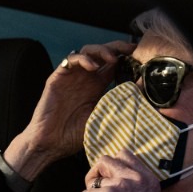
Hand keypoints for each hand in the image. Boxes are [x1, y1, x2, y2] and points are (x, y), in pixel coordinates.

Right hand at [4, 41, 135, 179]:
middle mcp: (84, 79)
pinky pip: (71, 60)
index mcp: (97, 87)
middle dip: (117, 47)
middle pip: (102, 53)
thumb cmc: (73, 136)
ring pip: (87, 51)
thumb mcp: (103, 118)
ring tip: (113, 58)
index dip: (126, 58)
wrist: (50, 144)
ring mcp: (71, 77)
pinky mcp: (57, 78)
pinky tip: (94, 66)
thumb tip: (141, 95)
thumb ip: (116, 104)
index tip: (142, 56)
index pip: (113, 65)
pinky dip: (84, 59)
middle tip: (131, 49)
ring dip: (102, 50)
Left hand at [81, 150, 159, 191]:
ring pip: (93, 176)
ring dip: (90, 191)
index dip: (110, 167)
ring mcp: (122, 185)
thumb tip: (113, 166)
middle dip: (96, 174)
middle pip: (106, 159)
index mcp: (149, 180)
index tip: (108, 183)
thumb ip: (132, 182)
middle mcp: (138, 179)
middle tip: (97, 191)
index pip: (125, 154)